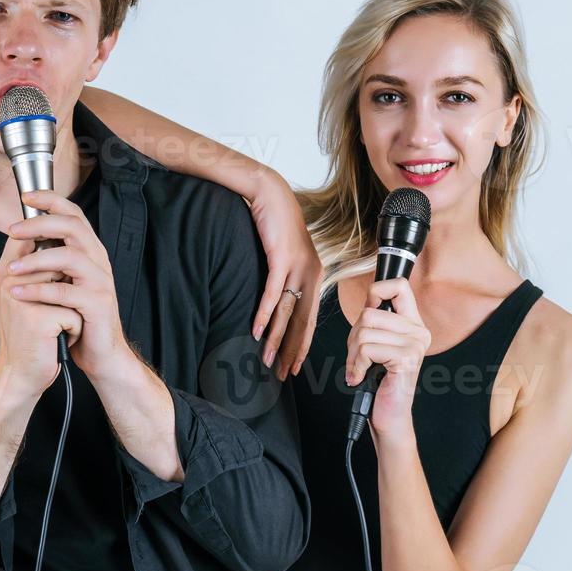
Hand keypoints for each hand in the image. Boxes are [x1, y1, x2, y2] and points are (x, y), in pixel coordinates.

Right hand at [0, 232, 81, 404]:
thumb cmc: (30, 335)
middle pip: (57, 261)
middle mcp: (9, 281)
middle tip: (51, 313)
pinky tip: (56, 340)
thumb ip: (33, 267)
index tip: (59, 260)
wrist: (20, 375)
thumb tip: (55, 238)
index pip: (27, 236)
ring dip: (71, 309)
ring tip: (55, 325)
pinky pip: (74, 314)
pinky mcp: (39, 319)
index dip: (48, 239)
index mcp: (5, 272)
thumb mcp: (24, 296)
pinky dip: (74, 330)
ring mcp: (22, 299)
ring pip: (69, 287)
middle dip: (66, 287)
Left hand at [3, 188, 130, 379]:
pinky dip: (38, 290)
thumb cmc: (78, 315)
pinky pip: (65, 291)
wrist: (100, 352)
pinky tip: (18, 293)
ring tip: (11, 269)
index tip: (25, 197)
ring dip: (35, 260)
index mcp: (88, 250)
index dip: (51, 200)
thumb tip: (21, 235)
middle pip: (73, 226)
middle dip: (40, 224)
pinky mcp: (97, 303)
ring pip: (69, 256)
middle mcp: (98, 260)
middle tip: (13, 230)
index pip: (73, 214)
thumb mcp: (63, 280)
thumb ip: (50, 257)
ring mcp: (100, 281)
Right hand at [248, 176, 322, 380]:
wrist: (271, 195)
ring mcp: (297, 267)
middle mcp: (311, 274)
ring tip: (268, 360)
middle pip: (302, 321)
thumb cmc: (276, 226)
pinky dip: (265, 314)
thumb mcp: (286, 255)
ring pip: (287, 312)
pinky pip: (273, 293)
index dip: (303, 345)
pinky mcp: (281, 259)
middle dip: (292, 351)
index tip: (295, 366)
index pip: (310, 319)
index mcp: (314, 276)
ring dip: (276, 338)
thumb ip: (287, 279)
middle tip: (283, 375)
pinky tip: (257, 331)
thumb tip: (279, 304)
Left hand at [345, 278, 430, 435]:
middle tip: (357, 356)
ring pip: (365, 332)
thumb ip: (376, 322)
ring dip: (353, 354)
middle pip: (369, 313)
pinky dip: (356, 365)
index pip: (399, 286)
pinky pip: (368, 349)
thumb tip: (369, 299)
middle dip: (353, 337)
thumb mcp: (378, 344)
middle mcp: (418, 332)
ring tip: (359, 367)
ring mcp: (415, 345)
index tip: (368, 309)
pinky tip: (360, 376)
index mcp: (413, 324)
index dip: (377, 291)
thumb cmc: (380, 382)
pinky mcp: (406, 358)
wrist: (389, 417)